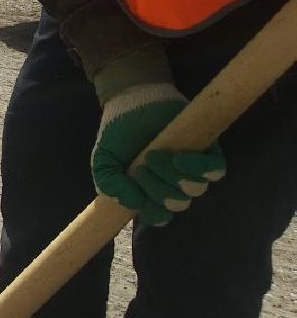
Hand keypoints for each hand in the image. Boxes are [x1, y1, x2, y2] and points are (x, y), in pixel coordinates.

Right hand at [92, 84, 225, 225]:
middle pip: (178, 203)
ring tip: (154, 155)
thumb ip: (109, 185)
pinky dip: (198, 169)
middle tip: (140, 168)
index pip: (161, 216)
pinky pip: (215, 171)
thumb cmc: (118, 135)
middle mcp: (174, 184)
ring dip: (173, 177)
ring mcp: (192, 169)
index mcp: (151, 192)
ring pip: (195, 189)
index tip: (139, 199)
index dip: (154, 213)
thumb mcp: (103, 162)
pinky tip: (179, 159)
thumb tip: (132, 204)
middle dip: (158, 190)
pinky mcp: (207, 151)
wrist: (131, 101)